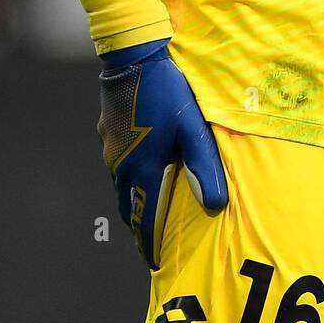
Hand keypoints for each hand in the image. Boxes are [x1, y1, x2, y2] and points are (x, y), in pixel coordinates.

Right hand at [97, 38, 227, 267]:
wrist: (132, 59)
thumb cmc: (167, 94)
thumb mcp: (192, 130)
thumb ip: (204, 167)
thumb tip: (215, 206)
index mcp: (142, 170)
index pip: (143, 220)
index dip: (148, 243)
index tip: (154, 263)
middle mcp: (122, 166)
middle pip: (128, 207)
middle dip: (140, 227)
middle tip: (151, 242)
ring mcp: (112, 151)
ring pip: (122, 186)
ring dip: (134, 201)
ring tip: (149, 209)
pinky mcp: (109, 135)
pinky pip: (119, 166)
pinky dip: (130, 178)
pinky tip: (143, 169)